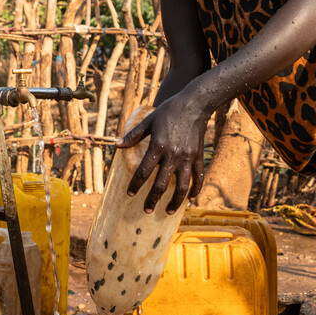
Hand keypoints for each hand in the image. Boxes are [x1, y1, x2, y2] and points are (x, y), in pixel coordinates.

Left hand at [117, 93, 207, 212]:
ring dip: (175, 201)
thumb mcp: (148, 121)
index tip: (129, 194)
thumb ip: (133, 135)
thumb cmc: (169, 111)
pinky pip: (198, 178)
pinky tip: (190, 199)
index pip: (144, 172)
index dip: (136, 185)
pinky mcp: (198, 157)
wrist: (194, 104)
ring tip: (168, 210)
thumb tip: (117, 146)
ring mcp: (187, 158)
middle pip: (161, 185)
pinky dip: (195, 190)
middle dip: (152, 199)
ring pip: (182, 187)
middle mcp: (173, 155)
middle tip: (146, 210)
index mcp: (158, 146)